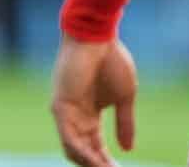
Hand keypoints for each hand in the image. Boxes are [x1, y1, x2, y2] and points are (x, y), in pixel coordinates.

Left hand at [51, 36, 138, 166]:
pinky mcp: (60, 105)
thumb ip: (124, 123)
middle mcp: (75, 116)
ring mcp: (66, 112)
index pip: (95, 147)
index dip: (107, 162)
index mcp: (88, 114)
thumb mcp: (124, 97)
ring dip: (91, 163)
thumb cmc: (111, 60)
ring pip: (73, 150)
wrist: (97, 36)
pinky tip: (96, 161)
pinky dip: (82, 152)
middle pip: (84, 152)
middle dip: (99, 165)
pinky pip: (68, 137)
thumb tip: (128, 150)